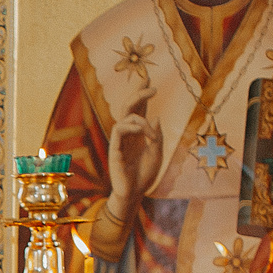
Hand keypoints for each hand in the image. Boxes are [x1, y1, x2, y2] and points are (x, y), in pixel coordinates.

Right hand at [106, 79, 161, 215]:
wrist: (135, 194)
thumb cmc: (145, 175)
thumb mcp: (158, 153)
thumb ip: (157, 136)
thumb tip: (156, 117)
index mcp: (138, 134)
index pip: (138, 109)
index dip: (142, 94)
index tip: (149, 79)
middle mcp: (128, 134)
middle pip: (128, 108)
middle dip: (139, 94)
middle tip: (153, 87)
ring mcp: (120, 141)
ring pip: (124, 117)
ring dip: (140, 119)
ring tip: (152, 134)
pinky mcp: (115, 149)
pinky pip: (119, 130)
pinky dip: (131, 127)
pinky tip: (142, 131)